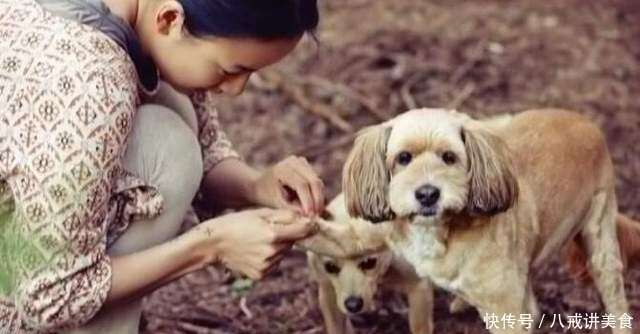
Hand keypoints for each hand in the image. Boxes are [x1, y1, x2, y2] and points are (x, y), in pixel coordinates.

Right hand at [190, 209, 315, 279]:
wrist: (213, 243)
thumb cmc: (236, 223)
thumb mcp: (260, 213)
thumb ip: (285, 216)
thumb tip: (306, 219)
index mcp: (272, 234)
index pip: (303, 231)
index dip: (309, 225)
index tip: (311, 222)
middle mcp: (271, 252)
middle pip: (293, 242)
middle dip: (288, 235)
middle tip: (270, 228)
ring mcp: (266, 266)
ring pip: (284, 253)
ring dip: (279, 246)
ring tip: (260, 239)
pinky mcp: (261, 274)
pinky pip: (274, 263)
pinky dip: (270, 257)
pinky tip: (256, 250)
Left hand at [251, 156, 324, 215]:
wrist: (261, 184)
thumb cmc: (267, 195)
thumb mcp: (277, 204)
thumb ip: (292, 209)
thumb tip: (309, 216)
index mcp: (282, 169)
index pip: (301, 184)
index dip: (308, 201)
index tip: (310, 216)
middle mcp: (294, 162)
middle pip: (314, 181)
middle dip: (317, 200)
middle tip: (317, 216)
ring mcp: (301, 162)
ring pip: (318, 182)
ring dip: (319, 198)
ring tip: (316, 213)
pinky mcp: (307, 167)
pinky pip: (317, 183)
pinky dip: (318, 195)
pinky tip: (315, 207)